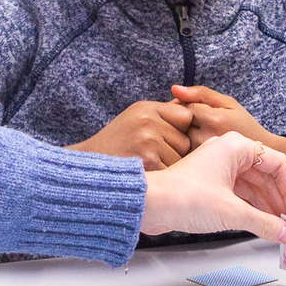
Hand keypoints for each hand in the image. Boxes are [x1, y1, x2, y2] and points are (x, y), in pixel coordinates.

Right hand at [66, 99, 193, 169]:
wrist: (88, 165)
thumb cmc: (117, 141)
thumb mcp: (137, 117)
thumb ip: (164, 113)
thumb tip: (197, 108)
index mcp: (147, 108)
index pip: (186, 117)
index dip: (181, 130)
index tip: (167, 138)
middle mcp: (147, 122)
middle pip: (185, 140)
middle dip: (176, 150)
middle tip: (153, 154)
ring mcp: (147, 142)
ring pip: (181, 158)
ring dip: (171, 165)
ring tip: (147, 164)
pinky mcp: (147, 164)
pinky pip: (172, 172)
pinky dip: (164, 177)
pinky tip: (147, 174)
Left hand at [140, 130, 285, 240]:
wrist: (147, 205)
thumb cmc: (183, 197)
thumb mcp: (232, 212)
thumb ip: (265, 223)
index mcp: (237, 146)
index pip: (278, 164)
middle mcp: (229, 153)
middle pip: (266, 176)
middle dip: (279, 201)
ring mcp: (218, 169)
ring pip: (252, 186)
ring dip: (266, 207)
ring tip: (278, 229)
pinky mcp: (209, 184)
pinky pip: (238, 194)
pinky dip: (251, 209)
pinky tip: (260, 225)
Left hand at [171, 84, 285, 158]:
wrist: (258, 155)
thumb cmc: (244, 125)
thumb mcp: (228, 103)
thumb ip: (201, 93)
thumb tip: (173, 88)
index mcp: (214, 119)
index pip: (183, 105)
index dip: (182, 102)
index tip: (189, 103)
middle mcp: (205, 137)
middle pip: (176, 122)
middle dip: (177, 116)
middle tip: (189, 117)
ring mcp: (201, 152)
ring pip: (176, 136)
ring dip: (177, 130)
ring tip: (193, 129)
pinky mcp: (198, 163)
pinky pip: (179, 150)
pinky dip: (180, 143)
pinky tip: (193, 141)